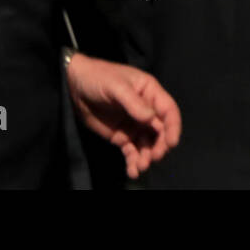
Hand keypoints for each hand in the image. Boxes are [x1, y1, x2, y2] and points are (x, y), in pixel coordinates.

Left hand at [65, 52, 181, 179]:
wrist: (75, 85)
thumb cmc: (99, 78)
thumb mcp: (117, 86)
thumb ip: (134, 102)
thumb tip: (151, 119)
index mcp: (150, 93)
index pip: (168, 110)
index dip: (173, 127)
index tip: (171, 143)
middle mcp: (147, 110)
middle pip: (161, 131)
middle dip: (160, 145)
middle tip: (154, 158)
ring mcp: (135, 124)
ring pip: (148, 144)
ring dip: (147, 156)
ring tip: (141, 166)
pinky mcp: (122, 136)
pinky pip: (132, 151)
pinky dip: (134, 161)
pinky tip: (132, 171)